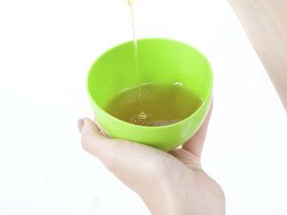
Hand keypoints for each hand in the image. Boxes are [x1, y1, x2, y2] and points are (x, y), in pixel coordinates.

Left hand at [78, 101, 223, 214]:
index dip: (118, 110)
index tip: (123, 89)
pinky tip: (205, 100)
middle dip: (149, 106)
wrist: (189, 204)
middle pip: (146, 126)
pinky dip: (201, 117)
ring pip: (172, 128)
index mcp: (125, 156)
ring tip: (180, 89)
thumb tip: (81, 123)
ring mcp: (169, 160)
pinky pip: (196, 133)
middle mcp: (146, 158)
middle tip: (154, 84)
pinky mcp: (191, 161)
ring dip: (177, 110)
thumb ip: (95, 140)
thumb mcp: (114, 156)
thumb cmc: (152, 182)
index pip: (118, 130)